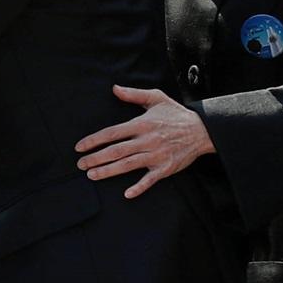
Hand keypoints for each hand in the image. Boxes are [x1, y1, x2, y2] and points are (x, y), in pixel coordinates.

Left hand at [74, 85, 212, 198]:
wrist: (203, 131)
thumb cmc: (177, 114)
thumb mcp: (156, 98)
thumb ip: (133, 94)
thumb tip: (114, 89)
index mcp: (142, 124)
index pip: (112, 133)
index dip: (94, 140)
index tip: (79, 147)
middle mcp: (147, 140)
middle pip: (116, 151)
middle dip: (96, 158)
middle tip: (81, 164)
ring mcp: (156, 156)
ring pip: (128, 165)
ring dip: (108, 171)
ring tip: (92, 175)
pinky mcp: (166, 168)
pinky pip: (150, 180)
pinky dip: (139, 187)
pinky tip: (126, 194)